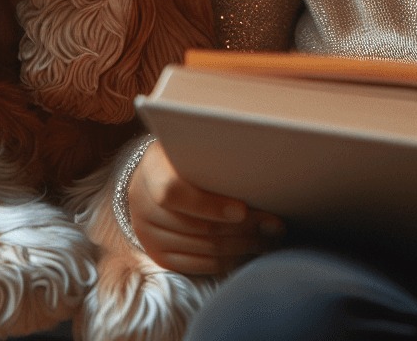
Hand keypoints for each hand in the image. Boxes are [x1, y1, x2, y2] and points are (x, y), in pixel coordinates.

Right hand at [126, 140, 283, 274]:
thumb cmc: (185, 160)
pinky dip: (227, 260)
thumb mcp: (193, 151)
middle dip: (242, 228)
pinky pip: (198, 265)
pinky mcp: (157, 255)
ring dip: (241, 245)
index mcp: (151, 171)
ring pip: (203, 248)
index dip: (210, 205)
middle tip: (273, 226)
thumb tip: (260, 179)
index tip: (242, 209)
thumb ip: (217, 161)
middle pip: (198, 226)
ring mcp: (148, 234)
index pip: (173, 193)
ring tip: (267, 238)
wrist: (153, 179)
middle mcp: (143, 206)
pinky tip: (247, 251)